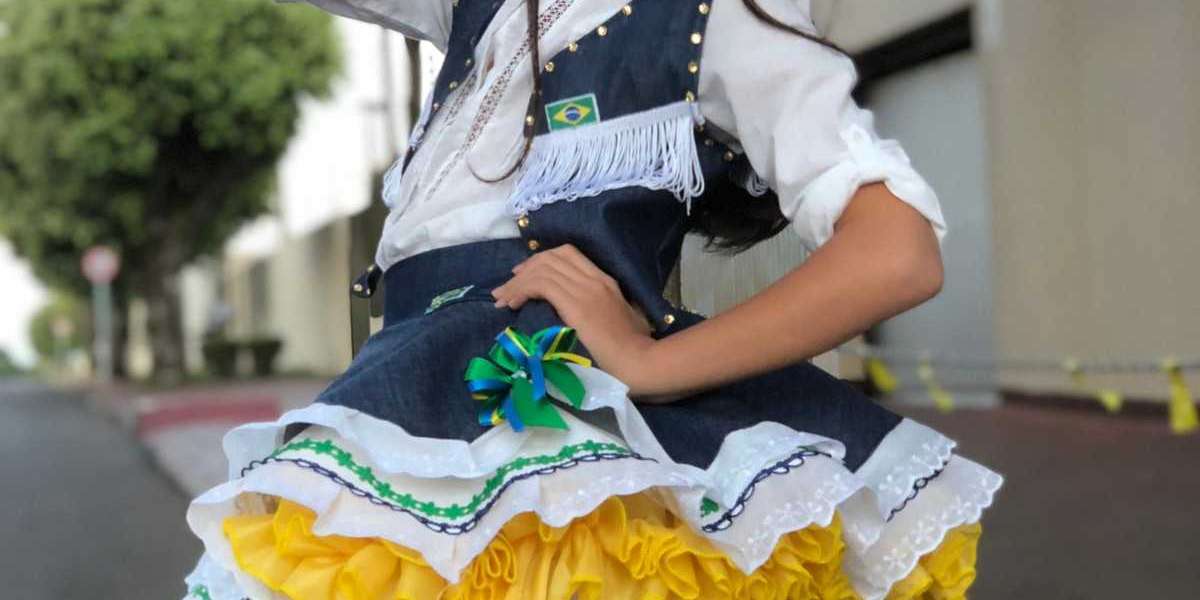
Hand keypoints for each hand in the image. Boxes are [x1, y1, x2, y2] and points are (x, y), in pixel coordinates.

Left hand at [491, 244, 659, 393]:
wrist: (642, 363)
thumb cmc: (631, 353)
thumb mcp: (615, 323)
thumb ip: (595, 313)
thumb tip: (572, 318)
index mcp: (605, 281)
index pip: (568, 255)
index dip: (542, 260)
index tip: (525, 275)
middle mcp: (595, 279)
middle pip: (552, 257)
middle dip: (525, 268)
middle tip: (508, 287)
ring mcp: (587, 290)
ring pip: (542, 269)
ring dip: (517, 283)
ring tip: (502, 299)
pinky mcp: (577, 304)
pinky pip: (541, 284)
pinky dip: (522, 290)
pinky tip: (513, 304)